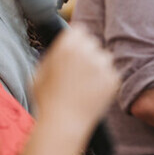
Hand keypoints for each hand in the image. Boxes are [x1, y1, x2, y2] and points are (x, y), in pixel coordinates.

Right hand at [32, 24, 118, 138]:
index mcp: (67, 45)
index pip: (80, 30)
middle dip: (87, 53)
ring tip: (85, 84)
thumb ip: (53, 54)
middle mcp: (86, 51)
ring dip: (98, 66)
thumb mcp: (39, 72)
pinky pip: (112, 73)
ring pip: (104, 57)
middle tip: (79, 71)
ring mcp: (102, 65)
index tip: (75, 50)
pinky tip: (92, 92)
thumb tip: (62, 45)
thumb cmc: (47, 100)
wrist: (64, 124)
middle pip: (92, 42)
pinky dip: (105, 81)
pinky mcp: (114, 79)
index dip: (76, 41)